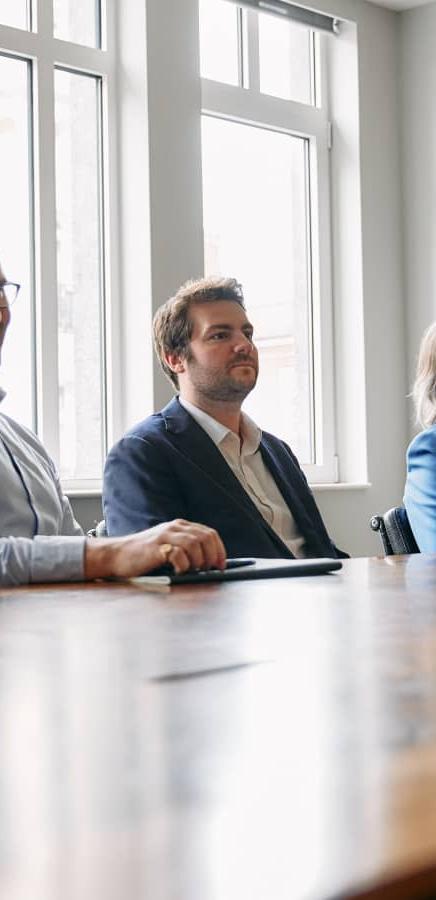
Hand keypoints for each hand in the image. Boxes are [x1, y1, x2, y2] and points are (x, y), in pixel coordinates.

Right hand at [84, 519, 226, 579]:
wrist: (117, 555)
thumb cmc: (144, 556)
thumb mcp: (168, 547)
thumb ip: (186, 549)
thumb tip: (209, 564)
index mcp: (180, 526)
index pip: (210, 534)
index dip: (219, 550)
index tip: (220, 566)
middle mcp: (174, 527)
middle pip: (206, 537)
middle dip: (212, 556)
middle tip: (208, 571)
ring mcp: (165, 535)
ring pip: (195, 544)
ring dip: (198, 561)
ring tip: (192, 571)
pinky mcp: (156, 547)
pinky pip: (178, 553)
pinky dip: (183, 565)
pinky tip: (178, 572)